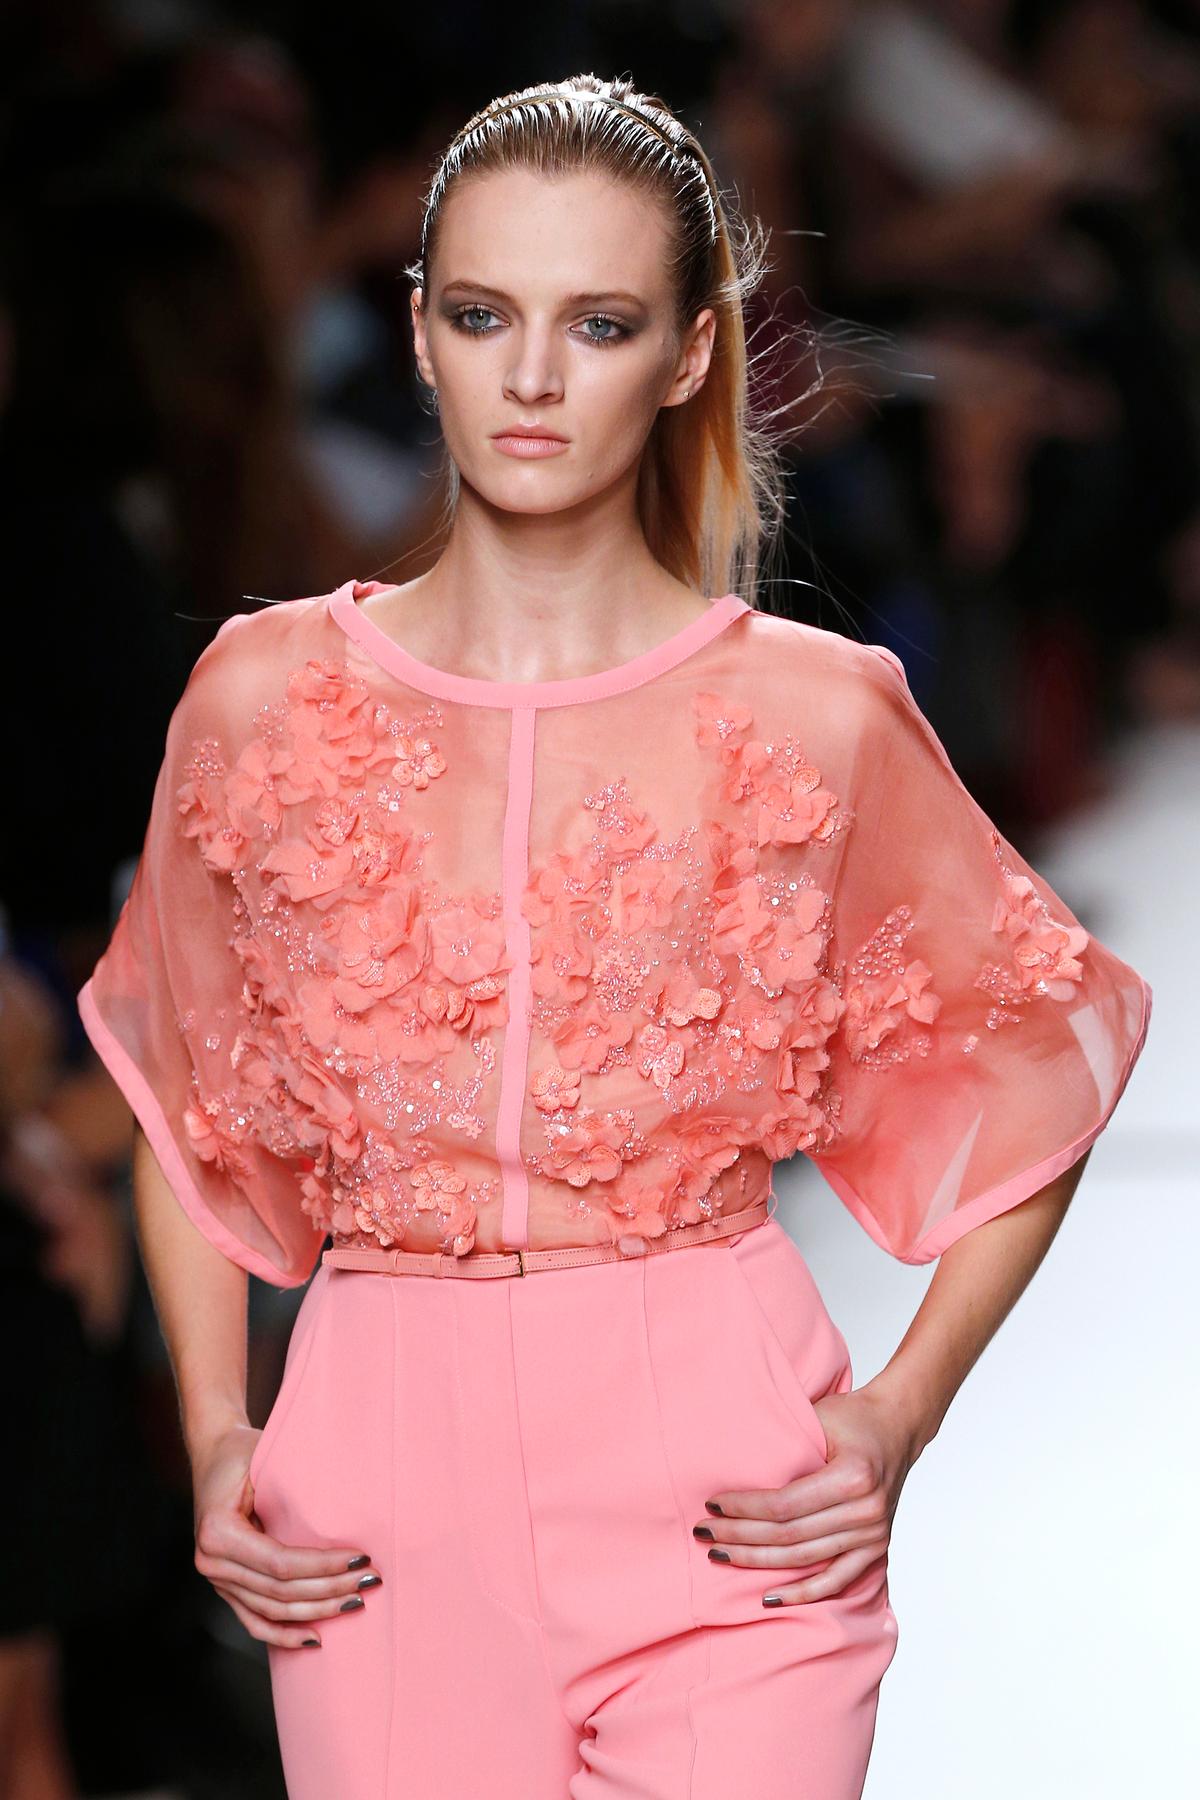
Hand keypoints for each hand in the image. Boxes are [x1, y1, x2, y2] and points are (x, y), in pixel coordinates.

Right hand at [191, 1421, 382, 1648]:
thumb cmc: (244, 1453)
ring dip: (316, 1612)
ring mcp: (216, 1579)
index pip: (280, 1563)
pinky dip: (283, 1634)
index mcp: (218, 1532)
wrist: (213, 1453)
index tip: (361, 1558)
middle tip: (370, 1581)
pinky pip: (254, 1620)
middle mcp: (211, 1562)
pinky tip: (315, 1639)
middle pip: (280, 1591)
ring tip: (355, 1602)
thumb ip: (292, 1491)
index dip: (323, 1566)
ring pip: (271, 1611)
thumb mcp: (263, 1461)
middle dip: (329, 1589)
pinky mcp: (225, 1587)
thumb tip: (344, 1515)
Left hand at [693, 1385, 919, 1606]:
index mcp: (853, 1477)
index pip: (785, 1504)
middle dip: (742, 1537)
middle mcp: (866, 1511)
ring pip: (806, 1560)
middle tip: (705, 1533)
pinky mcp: (876, 1548)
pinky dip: (804, 1593)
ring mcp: (873, 1535)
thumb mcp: (821, 1416)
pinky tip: (770, 1597)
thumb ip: (788, 1443)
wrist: (899, 1426)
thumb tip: (734, 1467)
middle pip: (790, 1536)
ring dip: (760, 1562)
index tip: (712, 1505)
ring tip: (722, 1556)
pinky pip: (837, 1580)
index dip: (745, 1508)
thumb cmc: (854, 1417)